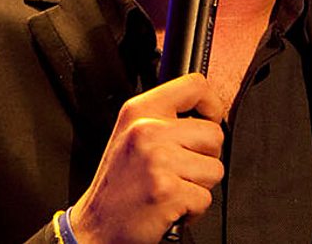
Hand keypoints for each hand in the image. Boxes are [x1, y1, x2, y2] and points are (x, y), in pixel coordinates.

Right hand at [68, 73, 225, 243]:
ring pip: (215, 169)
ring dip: (199, 185)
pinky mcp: (167, 190)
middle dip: (205, 157)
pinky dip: (193, 209)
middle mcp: (147, 130)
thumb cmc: (118, 184)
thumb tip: (207, 113)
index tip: (209, 119)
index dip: (212, 104)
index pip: (194, 86)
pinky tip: (170, 206)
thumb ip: (164, 118)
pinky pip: (206, 198)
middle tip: (180, 169)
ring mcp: (157, 160)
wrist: (96, 225)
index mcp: (139, 111)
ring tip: (173, 187)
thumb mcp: (131, 134)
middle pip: (214, 134)